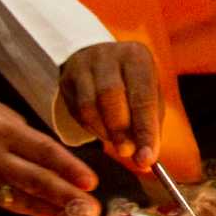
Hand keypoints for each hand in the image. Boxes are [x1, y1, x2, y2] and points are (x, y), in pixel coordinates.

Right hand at [0, 96, 100, 215]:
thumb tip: (60, 163)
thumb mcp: (4, 117)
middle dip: (66, 197)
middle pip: (35, 180)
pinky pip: (8, 205)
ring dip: (53, 211)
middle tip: (92, 210)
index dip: (68, 168)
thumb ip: (29, 140)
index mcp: (5, 130)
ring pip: (22, 199)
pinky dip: (32, 211)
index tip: (91, 182)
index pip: (43, 151)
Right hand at [60, 42, 160, 171]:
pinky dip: (91, 127)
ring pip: (89, 105)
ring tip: (116, 142)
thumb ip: (149, 127)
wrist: (102, 62)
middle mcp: (108, 55)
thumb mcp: (149, 98)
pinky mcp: (66, 78)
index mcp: (137, 57)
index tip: (146, 159)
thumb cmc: (133, 86)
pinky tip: (101, 131)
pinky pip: (76, 110)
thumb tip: (145, 160)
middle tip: (127, 153)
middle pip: (111, 96)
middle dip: (120, 131)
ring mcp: (83, 65)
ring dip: (104, 131)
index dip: (145, 130)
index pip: (142, 97)